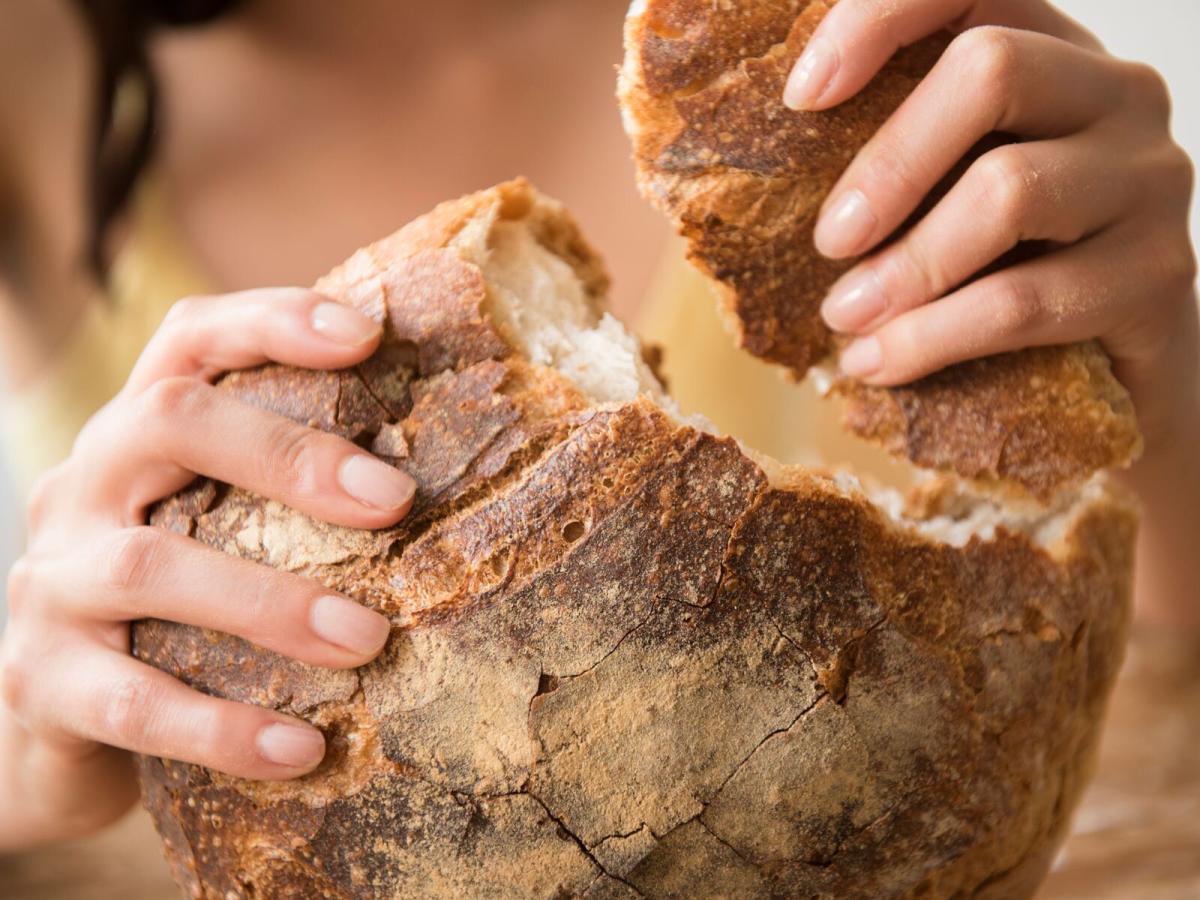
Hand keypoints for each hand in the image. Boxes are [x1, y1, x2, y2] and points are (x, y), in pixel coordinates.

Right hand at [0, 289, 414, 849]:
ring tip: (370, 641)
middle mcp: (83, 487)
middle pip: (167, 421)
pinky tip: (302, 748)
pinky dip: (223, 728)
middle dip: (287, 454)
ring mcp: (49, 580)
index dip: (272, 321)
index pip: (190, 340)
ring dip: (271, 603)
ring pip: (149, 567)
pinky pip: (132, 704)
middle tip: (394, 499)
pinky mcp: (40, 680)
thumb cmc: (176, 610)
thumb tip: (434, 483)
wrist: (57, 728)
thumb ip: (286, 496)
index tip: (367, 334)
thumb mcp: (217, 530)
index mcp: (137, 436)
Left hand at [784, 0, 1197, 455]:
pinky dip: (932, 337)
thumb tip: (754, 178)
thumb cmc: (1001, 269)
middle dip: (888, 162)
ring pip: (1010, 190)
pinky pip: (1025, 300)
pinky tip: (879, 362)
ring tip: (842, 320)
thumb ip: (891, 162)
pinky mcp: (1156, 273)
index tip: (803, 96)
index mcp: (1048, 51)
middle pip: (993, 69)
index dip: (880, 19)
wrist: (1111, 374)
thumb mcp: (944, 196)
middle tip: (828, 242)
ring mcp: (1150, 178)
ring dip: (904, 267)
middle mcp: (1115, 92)